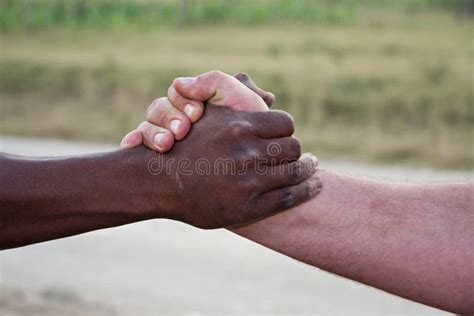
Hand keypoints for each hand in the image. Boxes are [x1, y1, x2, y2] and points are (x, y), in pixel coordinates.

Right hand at [121, 71, 274, 151]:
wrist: (261, 168)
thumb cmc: (255, 132)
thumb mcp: (240, 101)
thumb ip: (215, 83)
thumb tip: (179, 83)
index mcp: (196, 102)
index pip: (177, 93)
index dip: (183, 101)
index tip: (197, 113)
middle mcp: (179, 118)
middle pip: (158, 109)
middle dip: (168, 118)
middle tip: (182, 131)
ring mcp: (169, 139)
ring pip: (147, 126)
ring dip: (152, 132)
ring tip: (165, 144)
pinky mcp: (162, 159)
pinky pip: (139, 147)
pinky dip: (133, 141)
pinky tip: (131, 145)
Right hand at [135, 106, 320, 228]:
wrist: (159, 182)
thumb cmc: (185, 144)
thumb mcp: (204, 112)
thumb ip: (229, 95)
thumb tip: (264, 91)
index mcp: (237, 126)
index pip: (285, 123)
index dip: (286, 129)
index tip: (284, 135)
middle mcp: (245, 153)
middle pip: (292, 146)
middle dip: (294, 150)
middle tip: (298, 154)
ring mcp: (248, 182)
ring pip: (296, 171)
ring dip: (307, 168)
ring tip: (312, 168)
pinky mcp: (249, 208)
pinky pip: (291, 196)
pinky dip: (308, 189)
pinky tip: (315, 184)